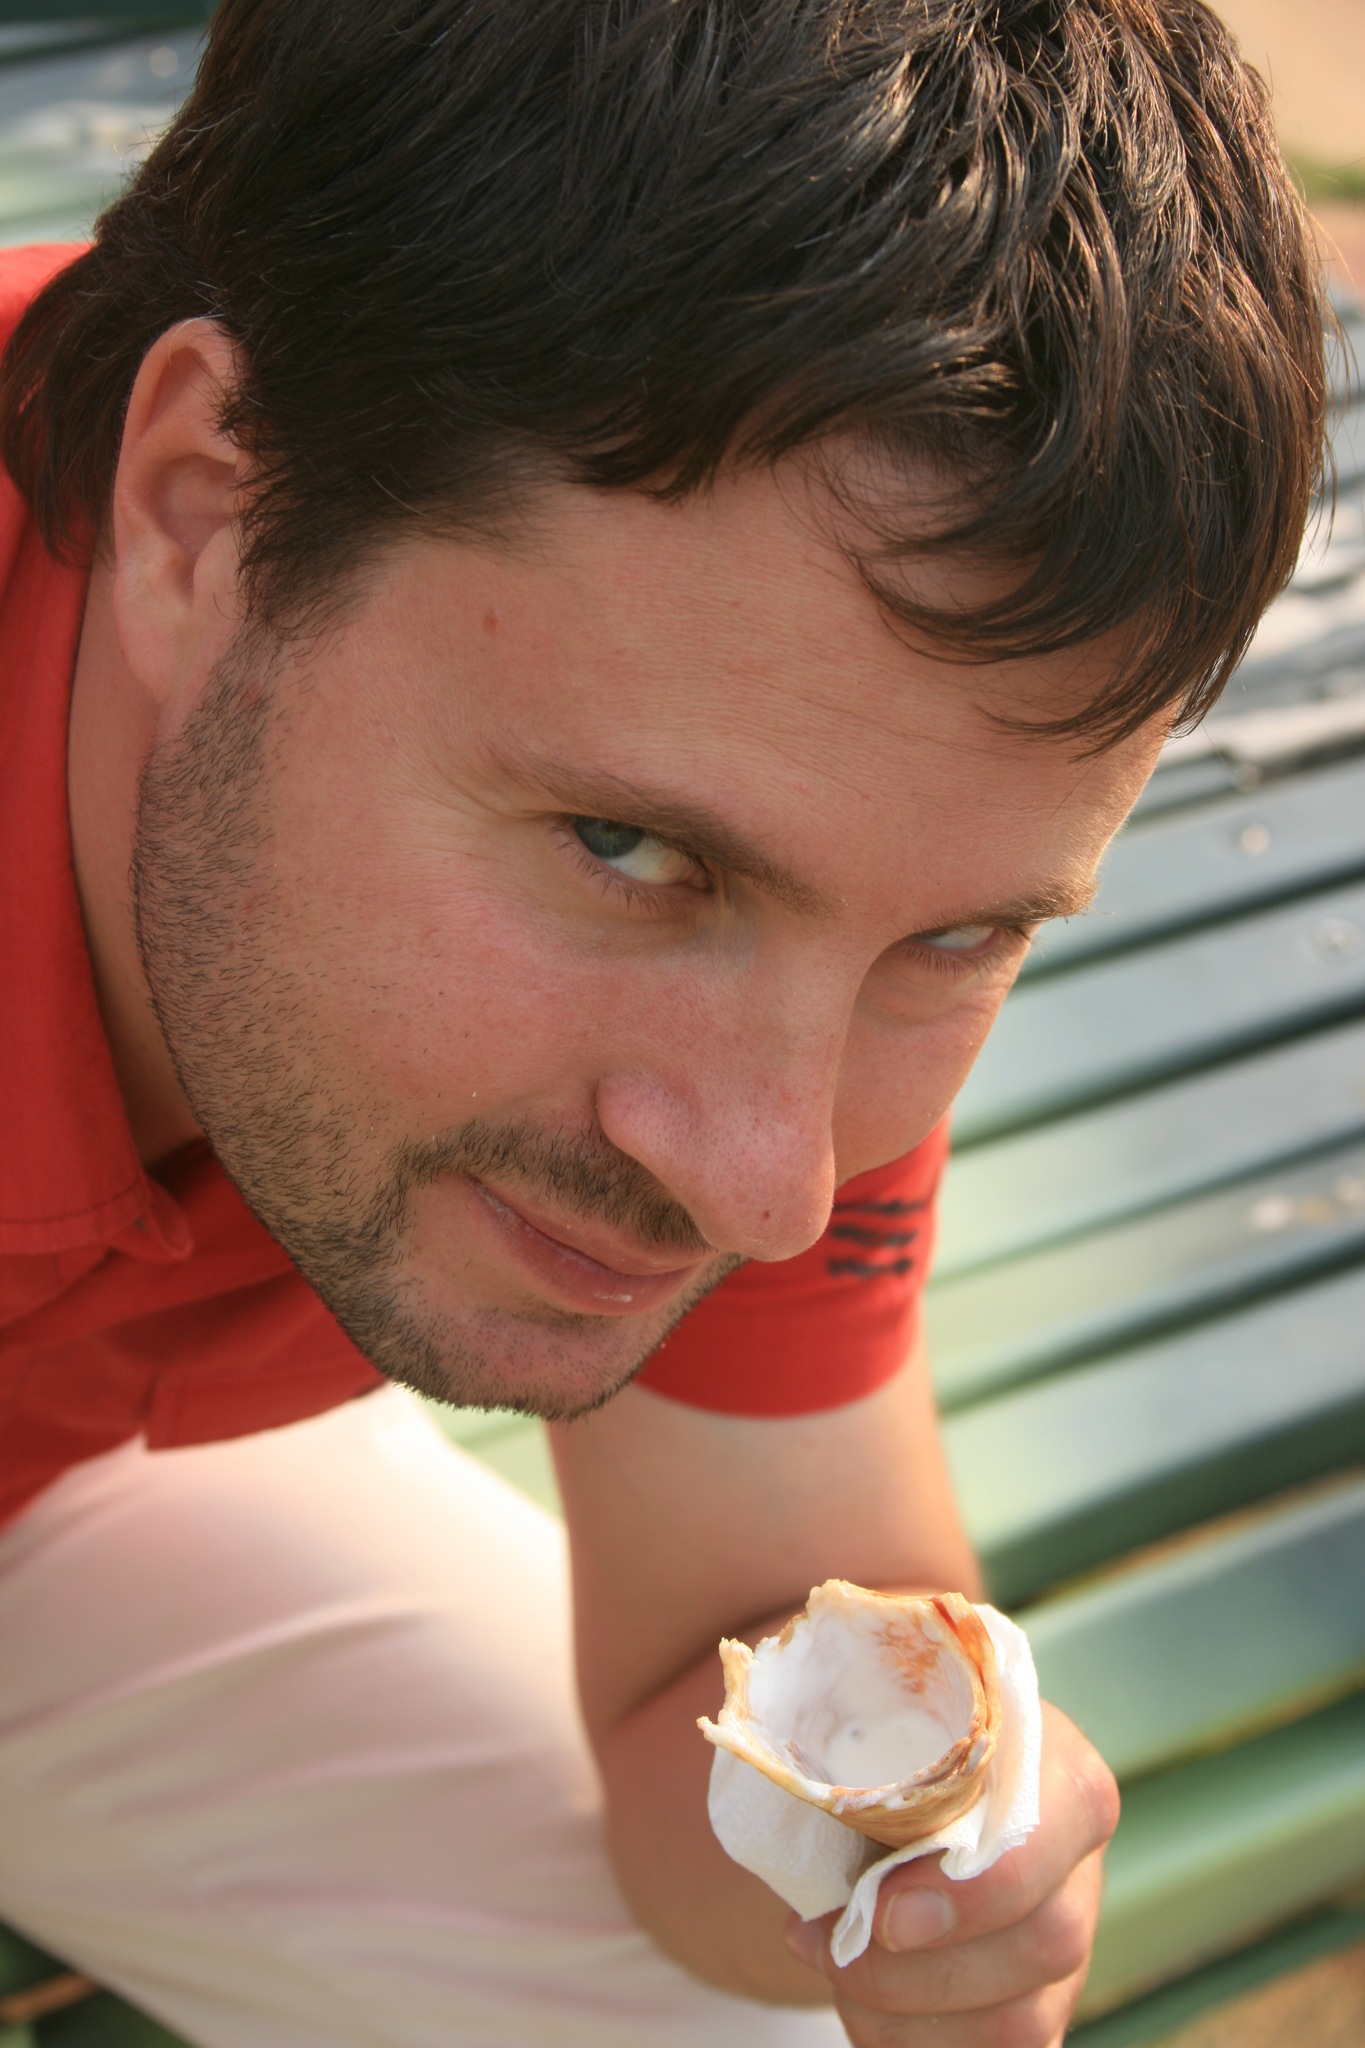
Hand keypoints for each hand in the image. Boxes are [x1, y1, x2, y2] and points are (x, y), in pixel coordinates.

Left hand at [784, 1702, 1119, 2046]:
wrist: (891, 1794)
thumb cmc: (881, 1741)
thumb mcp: (870, 1713)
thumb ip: (850, 1721)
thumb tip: (779, 1761)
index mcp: (1053, 1760)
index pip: (1072, 1812)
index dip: (986, 1881)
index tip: (886, 1910)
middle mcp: (1075, 1857)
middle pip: (1048, 1939)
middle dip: (924, 1969)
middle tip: (835, 1948)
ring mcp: (1062, 1939)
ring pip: (1022, 2019)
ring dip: (906, 2015)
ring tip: (832, 1968)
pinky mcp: (1038, 2006)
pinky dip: (910, 2042)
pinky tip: (860, 2010)